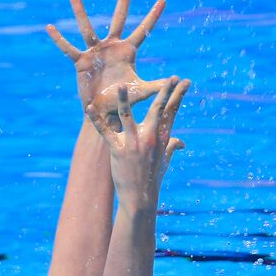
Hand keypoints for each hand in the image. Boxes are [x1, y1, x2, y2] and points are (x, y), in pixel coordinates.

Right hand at [47, 0, 168, 119]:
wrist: (104, 111)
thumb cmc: (123, 100)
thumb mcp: (142, 92)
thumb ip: (158, 86)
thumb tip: (177, 81)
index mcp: (128, 52)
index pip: (143, 31)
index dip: (153, 16)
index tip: (163, 0)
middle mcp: (112, 47)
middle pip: (119, 19)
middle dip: (124, 0)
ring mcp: (95, 51)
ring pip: (87, 29)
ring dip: (81, 13)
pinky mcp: (81, 61)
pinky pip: (68, 49)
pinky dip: (59, 40)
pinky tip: (49, 27)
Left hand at [87, 76, 189, 206]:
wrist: (140, 198)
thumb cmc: (152, 178)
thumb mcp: (164, 162)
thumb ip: (171, 148)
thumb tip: (181, 143)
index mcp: (162, 139)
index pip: (172, 113)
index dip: (179, 96)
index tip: (186, 82)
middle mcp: (150, 139)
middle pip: (158, 110)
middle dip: (165, 92)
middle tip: (172, 78)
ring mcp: (134, 144)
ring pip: (128, 117)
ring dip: (123, 101)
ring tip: (120, 86)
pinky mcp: (119, 151)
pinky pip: (106, 132)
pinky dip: (96, 121)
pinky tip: (89, 110)